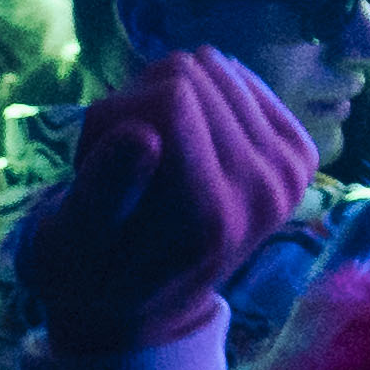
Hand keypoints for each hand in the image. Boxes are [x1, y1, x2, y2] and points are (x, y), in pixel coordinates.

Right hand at [11, 45, 316, 351]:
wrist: (144, 301)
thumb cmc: (90, 265)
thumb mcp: (69, 239)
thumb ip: (104, 190)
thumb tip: (141, 135)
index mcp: (211, 218)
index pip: (172, 99)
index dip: (113, 112)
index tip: (93, 162)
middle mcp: (264, 196)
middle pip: (191, 76)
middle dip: (137, 103)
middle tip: (122, 161)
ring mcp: (290, 175)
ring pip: (213, 68)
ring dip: (165, 97)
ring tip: (151, 155)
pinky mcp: (300, 156)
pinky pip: (240, 76)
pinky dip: (200, 96)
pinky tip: (183, 140)